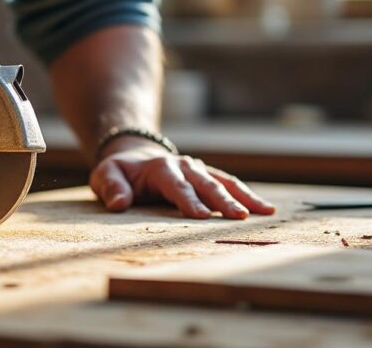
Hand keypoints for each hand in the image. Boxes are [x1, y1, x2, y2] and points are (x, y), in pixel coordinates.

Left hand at [89, 138, 275, 218]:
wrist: (135, 156)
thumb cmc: (120, 173)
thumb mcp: (105, 176)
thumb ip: (111, 188)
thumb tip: (119, 204)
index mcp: (161, 168)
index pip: (177, 186)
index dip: (189, 200)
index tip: (202, 217)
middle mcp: (184, 166)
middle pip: (206, 184)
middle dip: (223, 201)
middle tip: (240, 217)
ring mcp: (199, 170)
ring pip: (225, 182)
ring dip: (244, 197)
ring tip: (265, 211)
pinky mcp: (208, 176)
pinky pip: (230, 184)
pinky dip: (248, 195)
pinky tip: (266, 209)